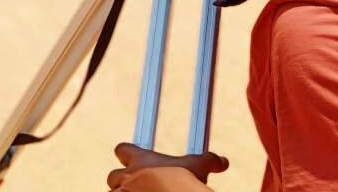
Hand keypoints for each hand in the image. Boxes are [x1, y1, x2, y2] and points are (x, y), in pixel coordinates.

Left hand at [107, 143, 228, 190]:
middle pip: (113, 176)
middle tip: (136, 188)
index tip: (132, 159)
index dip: (127, 154)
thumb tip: (223, 161)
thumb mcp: (199, 166)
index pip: (123, 149)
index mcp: (140, 160)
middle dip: (122, 182)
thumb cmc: (184, 180)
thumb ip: (209, 160)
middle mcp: (127, 175)